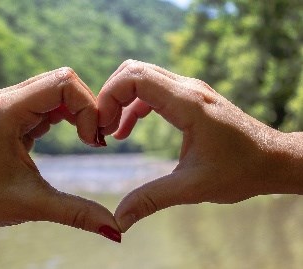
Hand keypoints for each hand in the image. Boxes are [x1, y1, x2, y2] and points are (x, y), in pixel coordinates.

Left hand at [0, 67, 119, 239]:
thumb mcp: (35, 205)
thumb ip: (77, 213)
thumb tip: (116, 229)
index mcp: (8, 110)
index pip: (63, 84)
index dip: (88, 108)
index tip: (93, 142)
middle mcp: (10, 98)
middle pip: (65, 80)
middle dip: (88, 107)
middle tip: (96, 140)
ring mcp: (14, 103)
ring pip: (61, 88)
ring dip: (82, 111)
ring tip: (90, 140)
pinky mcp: (20, 112)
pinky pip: (55, 101)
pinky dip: (73, 115)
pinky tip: (78, 137)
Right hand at [98, 60, 302, 232]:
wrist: (274, 159)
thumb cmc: (241, 171)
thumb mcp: (193, 188)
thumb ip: (151, 200)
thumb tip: (118, 220)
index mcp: (188, 104)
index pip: (136, 77)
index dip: (109, 96)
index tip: (102, 127)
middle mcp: (188, 88)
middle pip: (134, 70)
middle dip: (110, 95)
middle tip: (102, 128)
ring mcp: (190, 89)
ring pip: (142, 76)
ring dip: (120, 99)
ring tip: (111, 131)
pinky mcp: (190, 97)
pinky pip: (152, 89)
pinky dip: (133, 105)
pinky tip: (127, 130)